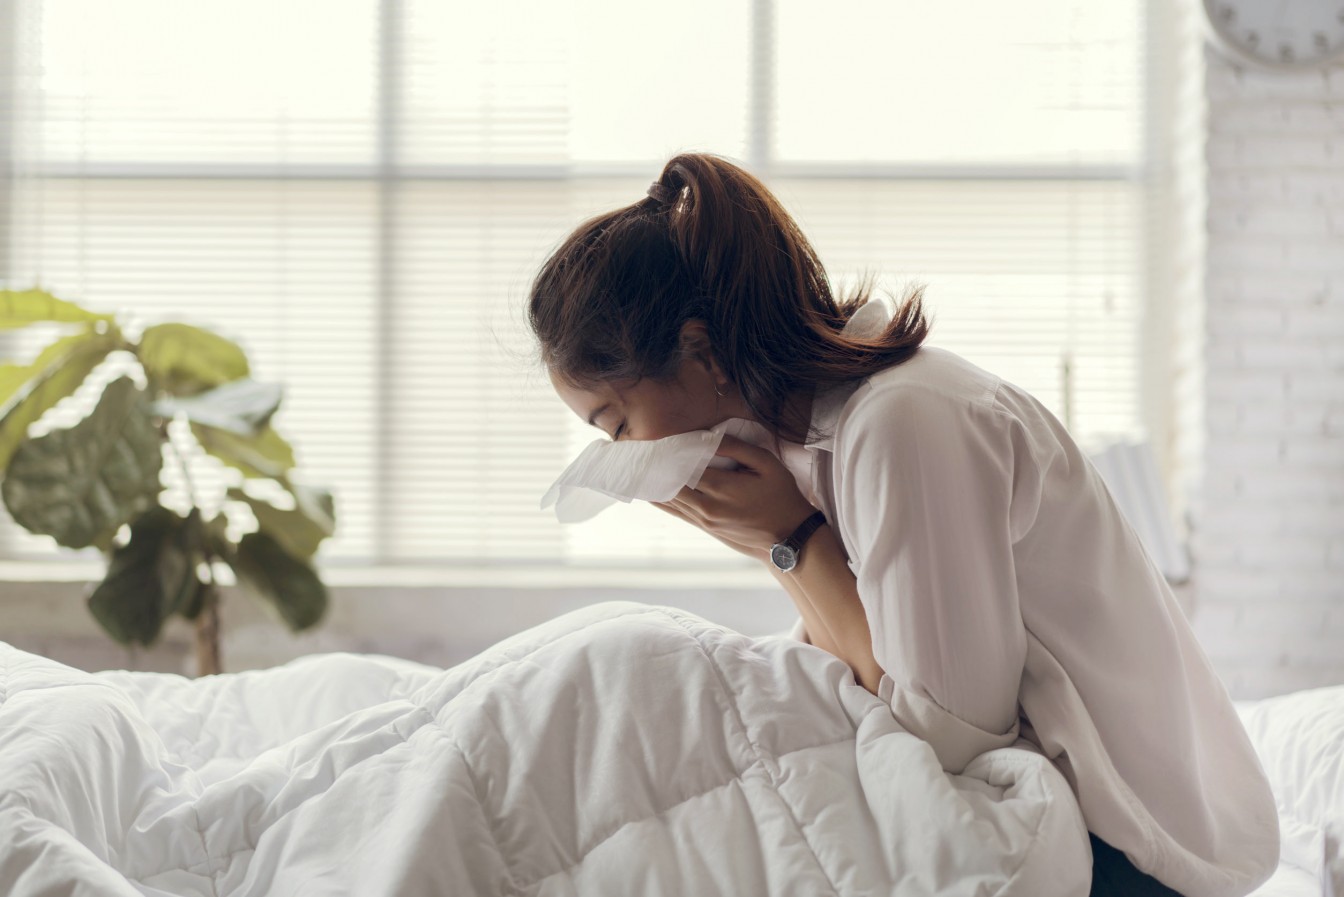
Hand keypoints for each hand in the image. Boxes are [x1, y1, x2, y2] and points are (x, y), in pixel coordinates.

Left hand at [649, 433, 817, 562]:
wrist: (789, 537)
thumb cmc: (782, 496)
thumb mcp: (767, 464)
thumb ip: (737, 447)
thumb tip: (709, 437)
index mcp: (722, 488)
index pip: (684, 466)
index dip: (668, 453)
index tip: (656, 438)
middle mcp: (707, 507)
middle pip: (670, 483)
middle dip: (656, 467)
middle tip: (642, 449)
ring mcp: (704, 520)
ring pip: (668, 500)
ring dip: (654, 483)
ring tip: (640, 466)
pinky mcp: (704, 527)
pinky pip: (675, 512)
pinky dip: (661, 499)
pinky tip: (650, 489)